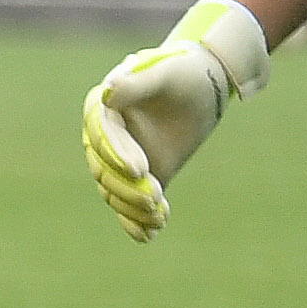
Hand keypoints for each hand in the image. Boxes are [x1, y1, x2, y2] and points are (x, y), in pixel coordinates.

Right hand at [81, 0, 269, 241]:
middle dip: (127, 187)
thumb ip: (137, 83)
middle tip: (156, 198)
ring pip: (114, 191)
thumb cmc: (185, 73)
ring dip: (133, 207)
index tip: (142, 170)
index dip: (117, 154)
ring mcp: (121, 161)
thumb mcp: (166, 73)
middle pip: (104, 170)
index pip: (102, 137)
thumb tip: (107, 93)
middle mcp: (105, 139)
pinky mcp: (142, 178)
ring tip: (159, 217)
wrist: (204, 87)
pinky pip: (130, 205)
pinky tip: (150, 235)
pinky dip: (136, 223)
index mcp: (103, 109)